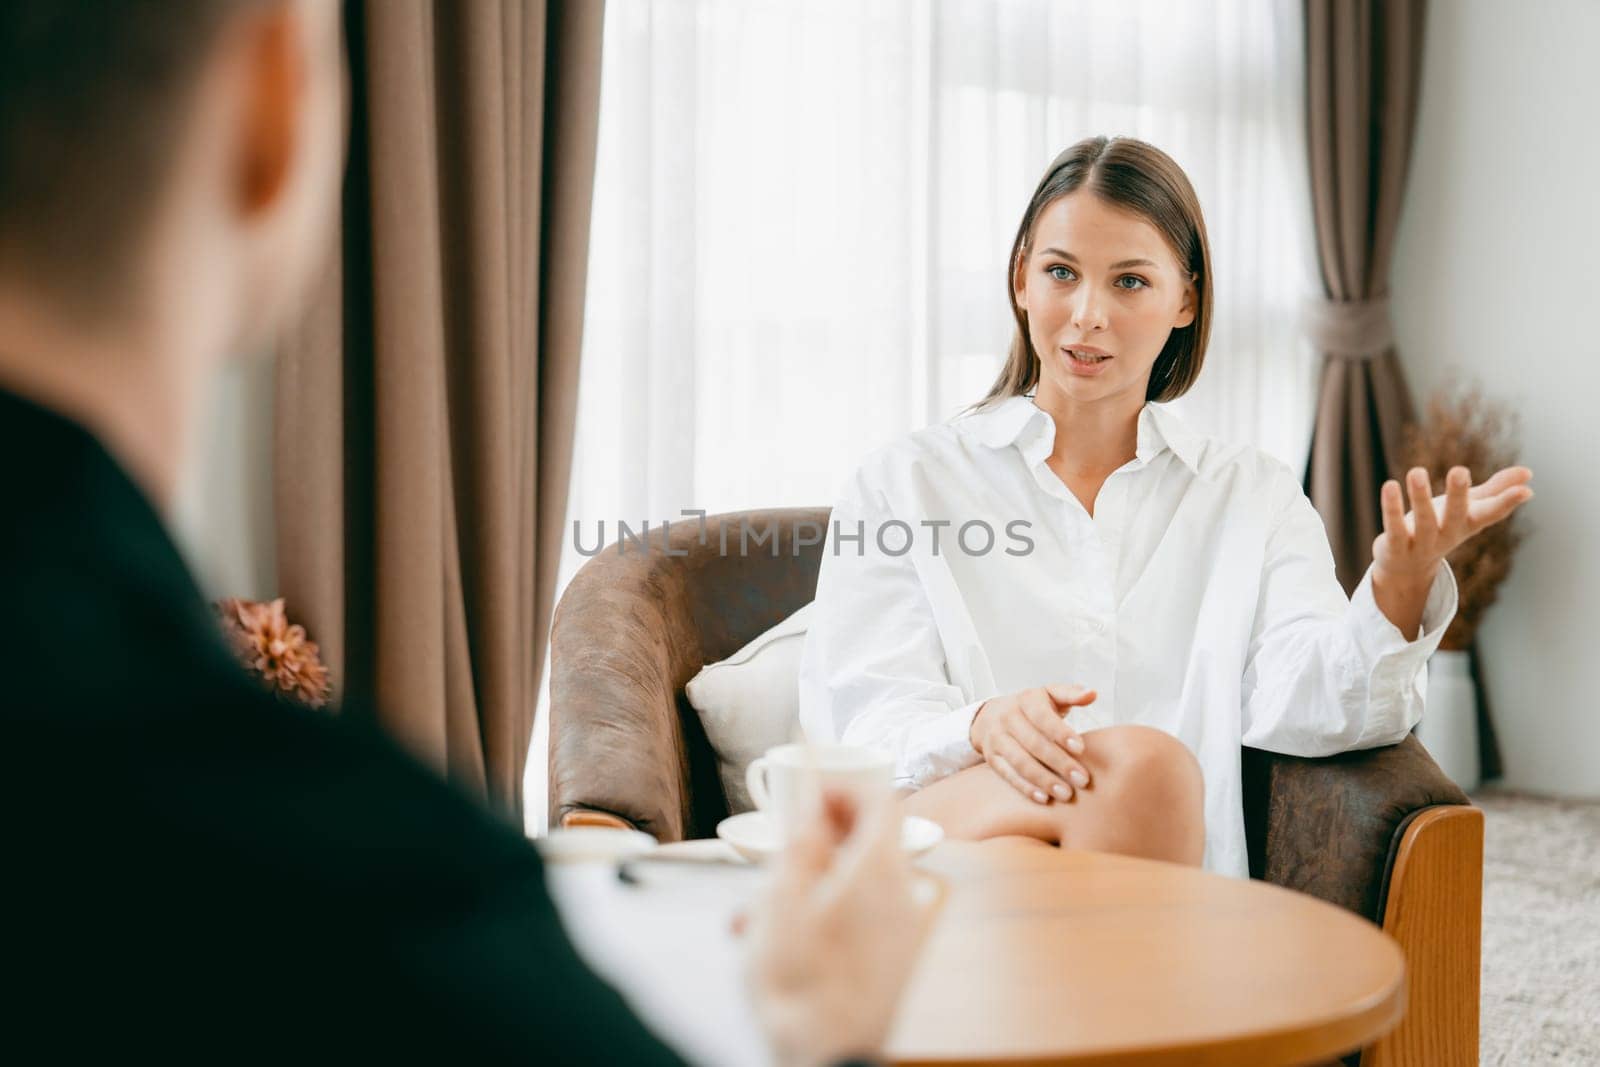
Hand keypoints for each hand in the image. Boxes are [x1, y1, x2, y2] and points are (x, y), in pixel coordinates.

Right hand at [745, 790, 935, 1066]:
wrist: (828, 1060)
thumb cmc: (801, 986)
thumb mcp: (781, 901)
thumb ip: (799, 844)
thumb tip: (812, 805)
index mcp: (878, 871)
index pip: (880, 797)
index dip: (842, 784)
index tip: (807, 791)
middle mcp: (902, 893)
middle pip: (868, 838)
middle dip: (815, 840)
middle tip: (777, 853)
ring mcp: (901, 928)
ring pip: (854, 879)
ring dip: (809, 882)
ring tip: (757, 913)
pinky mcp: (892, 958)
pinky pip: (860, 914)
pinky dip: (823, 912)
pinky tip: (780, 942)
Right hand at [969, 684, 1096, 803]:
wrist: (990, 715)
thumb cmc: (1031, 707)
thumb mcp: (1050, 694)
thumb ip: (1071, 694)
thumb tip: (1092, 694)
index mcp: (1026, 700)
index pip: (1043, 717)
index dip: (1061, 733)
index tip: (1081, 749)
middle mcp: (1008, 718)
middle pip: (1033, 743)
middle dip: (1059, 763)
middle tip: (1082, 779)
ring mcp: (997, 739)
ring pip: (1020, 762)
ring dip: (1044, 779)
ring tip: (1066, 794)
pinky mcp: (991, 757)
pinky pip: (1008, 774)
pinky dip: (1026, 788)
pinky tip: (1044, 798)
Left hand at [1373, 465, 1533, 583]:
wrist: (1407, 569)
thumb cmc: (1441, 528)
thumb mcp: (1469, 510)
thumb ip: (1495, 491)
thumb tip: (1529, 473)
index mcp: (1468, 523)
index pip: (1491, 513)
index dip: (1507, 502)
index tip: (1524, 489)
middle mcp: (1448, 534)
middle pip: (1456, 516)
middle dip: (1458, 495)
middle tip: (1460, 470)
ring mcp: (1422, 544)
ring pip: (1424, 521)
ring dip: (1420, 497)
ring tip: (1416, 471)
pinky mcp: (1396, 547)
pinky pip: (1394, 528)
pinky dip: (1392, 509)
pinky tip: (1390, 485)